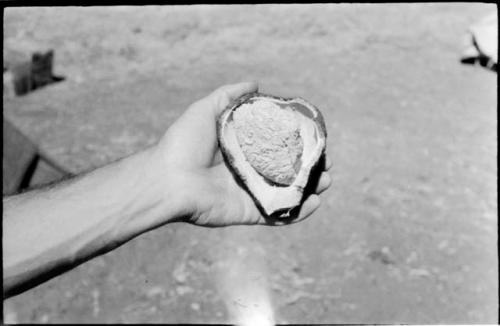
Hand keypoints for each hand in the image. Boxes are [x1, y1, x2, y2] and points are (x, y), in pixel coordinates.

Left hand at [157, 82, 331, 226]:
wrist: (167, 179)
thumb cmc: (183, 143)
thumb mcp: (205, 109)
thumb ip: (229, 95)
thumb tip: (257, 83)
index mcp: (241, 150)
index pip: (276, 146)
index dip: (297, 143)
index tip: (314, 137)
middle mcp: (248, 172)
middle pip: (286, 171)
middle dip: (309, 168)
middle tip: (325, 162)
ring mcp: (249, 193)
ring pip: (287, 193)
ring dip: (310, 189)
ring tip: (326, 180)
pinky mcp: (248, 212)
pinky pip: (278, 216)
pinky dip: (299, 212)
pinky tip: (315, 202)